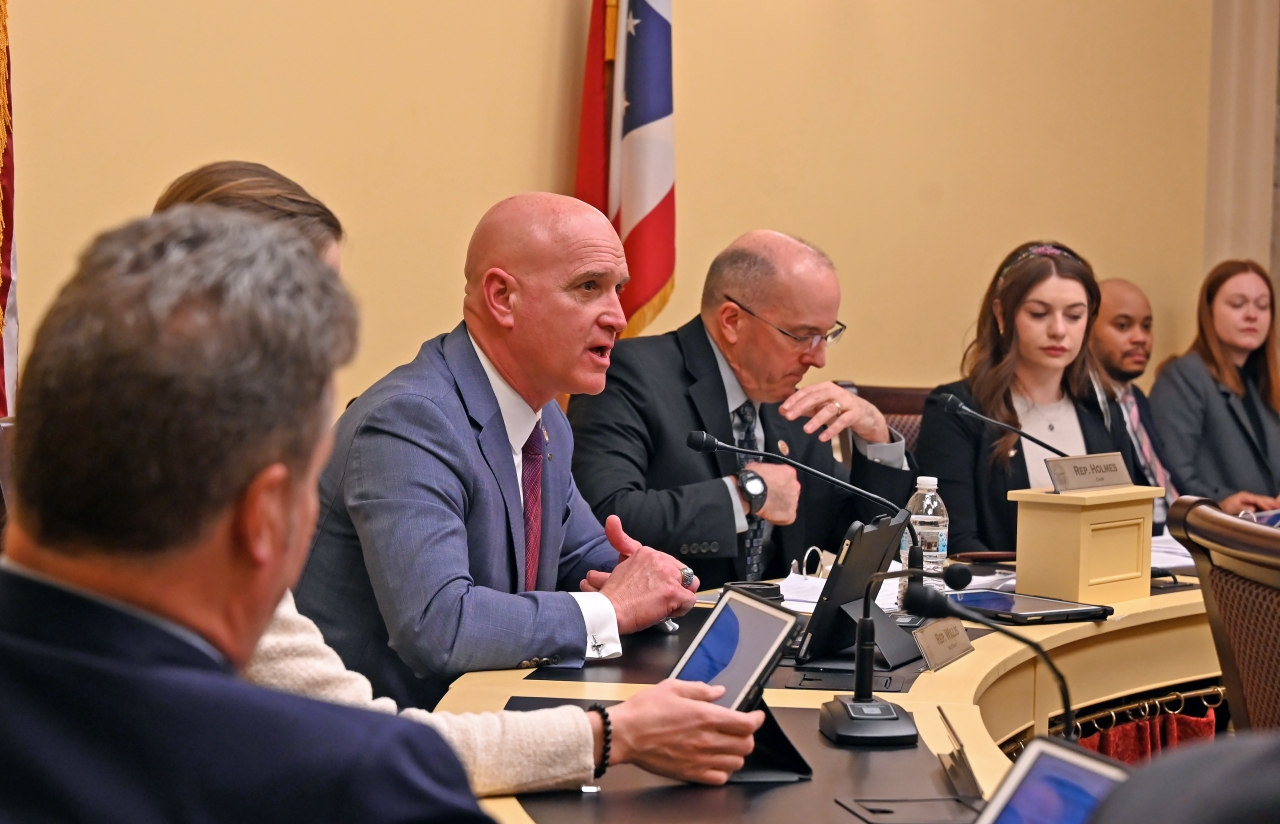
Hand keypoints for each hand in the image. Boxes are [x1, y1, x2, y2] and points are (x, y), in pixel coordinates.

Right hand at [581, 516, 697, 633]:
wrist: (609, 611)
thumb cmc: (613, 596)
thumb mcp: (616, 563)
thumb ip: (620, 543)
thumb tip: (612, 520)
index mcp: (646, 553)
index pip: (667, 562)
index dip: (664, 576)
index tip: (655, 584)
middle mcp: (659, 560)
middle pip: (682, 572)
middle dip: (673, 586)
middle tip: (657, 597)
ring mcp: (668, 575)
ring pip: (688, 585)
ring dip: (677, 597)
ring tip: (660, 604)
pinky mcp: (674, 592)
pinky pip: (690, 601)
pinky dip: (680, 609)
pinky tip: (665, 611)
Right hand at [600, 679, 763, 783]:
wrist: (623, 734)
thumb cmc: (644, 711)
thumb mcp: (672, 688)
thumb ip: (700, 689)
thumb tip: (719, 691)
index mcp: (705, 716)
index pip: (746, 723)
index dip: (757, 719)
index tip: (756, 716)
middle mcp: (707, 740)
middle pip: (746, 744)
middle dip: (748, 735)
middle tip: (741, 729)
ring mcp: (700, 759)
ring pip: (736, 763)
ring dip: (737, 753)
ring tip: (728, 745)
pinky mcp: (690, 773)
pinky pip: (719, 778)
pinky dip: (723, 771)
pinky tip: (715, 761)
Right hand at [743, 461, 799, 525]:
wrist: (751, 491)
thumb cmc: (753, 477)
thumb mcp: (759, 466)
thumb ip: (767, 470)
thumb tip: (762, 473)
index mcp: (790, 473)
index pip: (788, 478)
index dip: (779, 483)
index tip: (772, 485)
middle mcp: (795, 486)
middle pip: (791, 491)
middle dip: (782, 494)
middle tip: (770, 496)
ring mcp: (794, 501)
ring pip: (790, 504)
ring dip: (781, 506)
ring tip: (769, 507)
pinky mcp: (790, 514)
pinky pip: (787, 518)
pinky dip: (780, 518)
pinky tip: (770, 515)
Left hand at [778, 381, 888, 443]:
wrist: (865, 414)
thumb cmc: (840, 408)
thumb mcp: (821, 406)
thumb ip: (804, 408)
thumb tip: (783, 411)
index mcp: (825, 387)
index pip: (807, 391)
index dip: (794, 399)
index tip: (783, 409)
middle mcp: (835, 391)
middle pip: (816, 397)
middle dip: (801, 407)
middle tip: (789, 417)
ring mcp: (846, 402)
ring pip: (829, 409)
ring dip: (816, 420)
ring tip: (806, 430)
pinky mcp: (855, 413)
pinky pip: (842, 421)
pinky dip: (832, 429)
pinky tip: (822, 437)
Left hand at [1219, 491, 1279, 514]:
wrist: (1220, 508)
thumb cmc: (1226, 508)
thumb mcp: (1234, 508)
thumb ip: (1244, 508)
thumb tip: (1254, 509)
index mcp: (1245, 496)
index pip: (1258, 499)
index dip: (1266, 503)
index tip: (1273, 508)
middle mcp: (1249, 495)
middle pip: (1262, 498)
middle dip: (1272, 502)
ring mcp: (1250, 498)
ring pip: (1263, 500)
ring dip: (1271, 503)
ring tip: (1278, 506)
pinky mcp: (1250, 502)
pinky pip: (1260, 503)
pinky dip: (1267, 505)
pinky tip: (1272, 508)